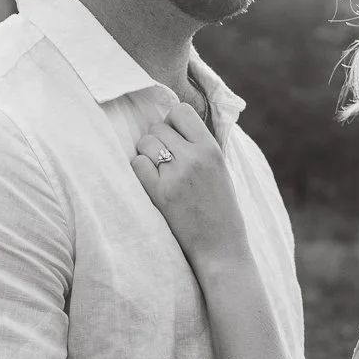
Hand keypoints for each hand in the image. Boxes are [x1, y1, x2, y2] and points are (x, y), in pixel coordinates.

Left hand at [132, 101, 248, 265]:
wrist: (221, 246)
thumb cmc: (220, 207)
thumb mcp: (221, 168)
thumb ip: (201, 145)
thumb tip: (174, 122)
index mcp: (211, 149)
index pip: (180, 112)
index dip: (172, 122)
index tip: (174, 137)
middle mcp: (194, 158)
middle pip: (158, 128)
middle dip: (157, 140)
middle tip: (164, 159)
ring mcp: (176, 175)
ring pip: (145, 143)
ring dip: (146, 153)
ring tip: (157, 170)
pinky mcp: (160, 193)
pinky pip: (137, 164)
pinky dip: (140, 170)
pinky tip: (150, 181)